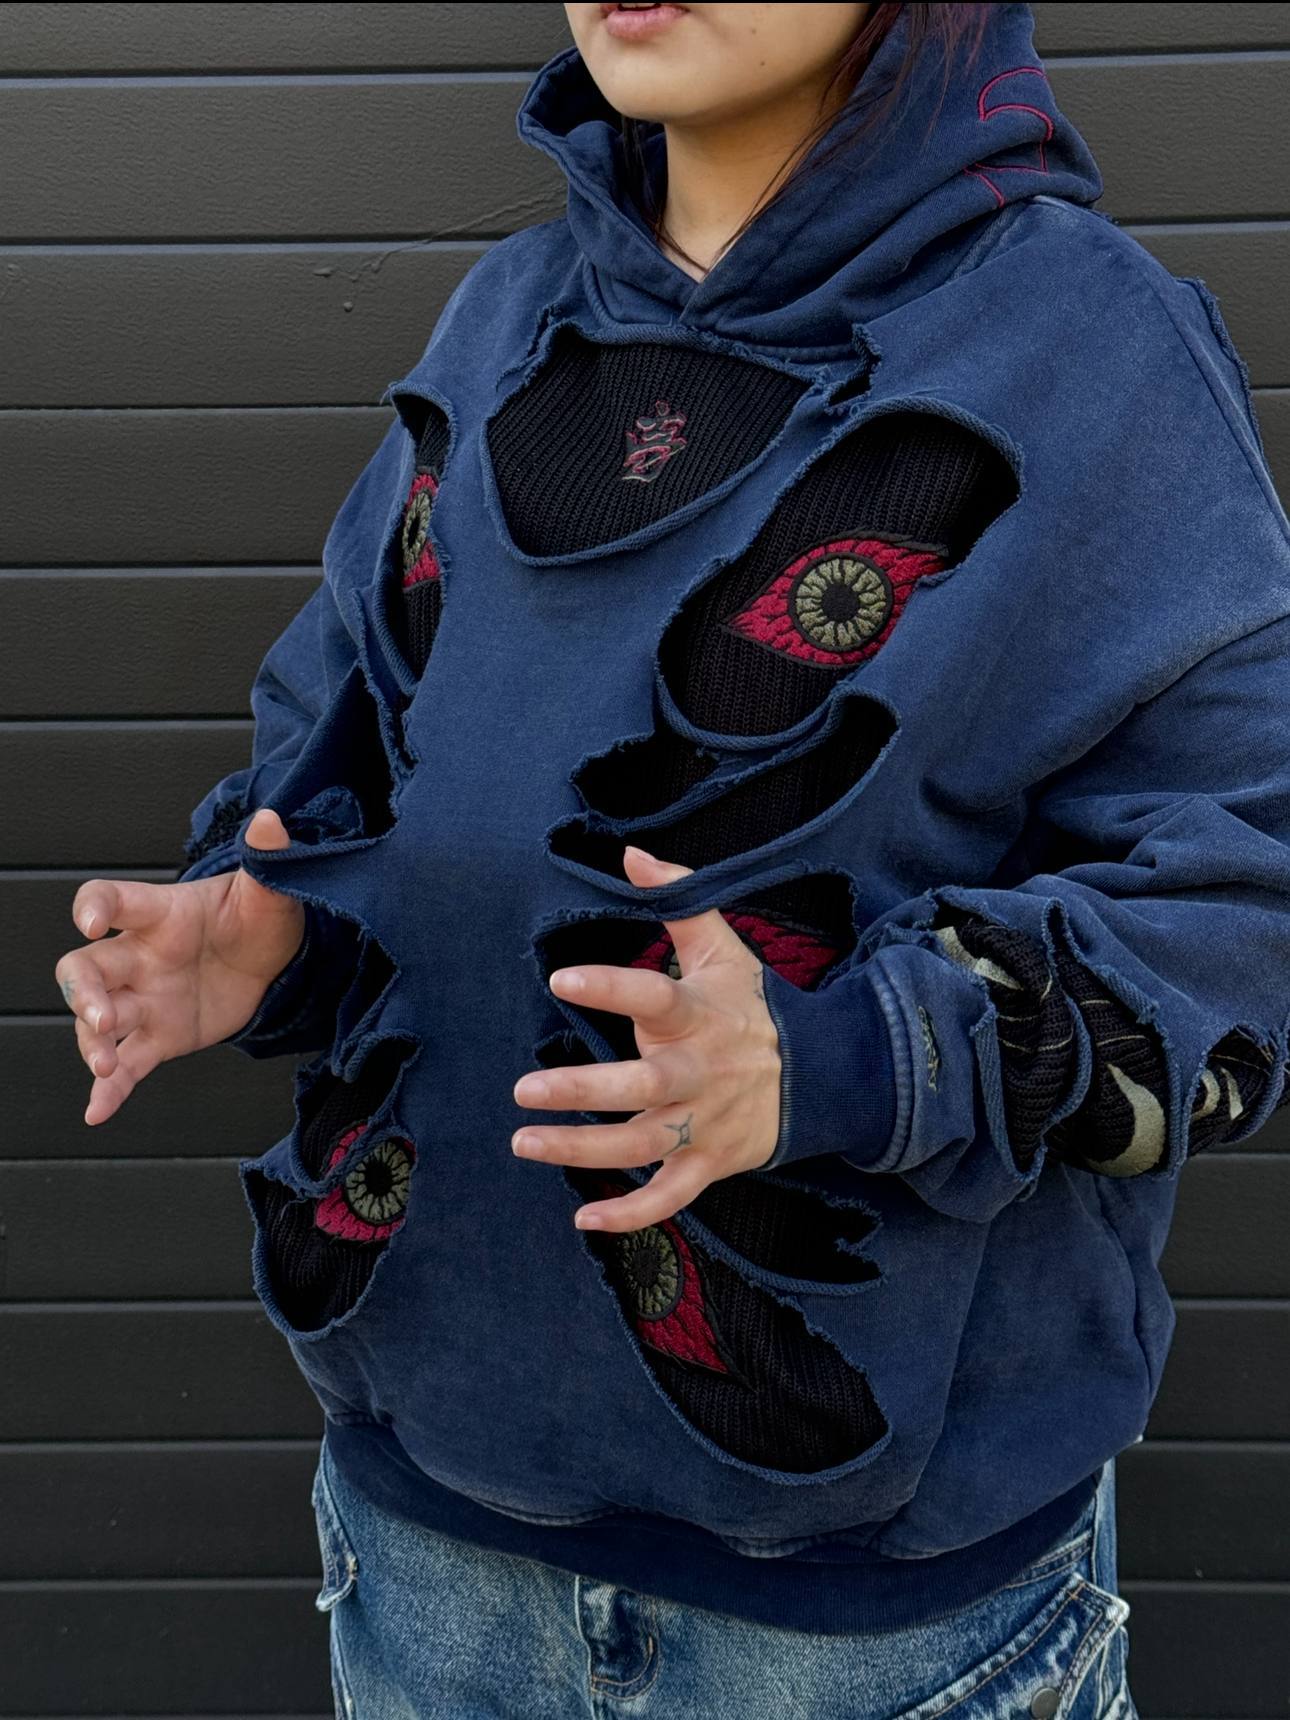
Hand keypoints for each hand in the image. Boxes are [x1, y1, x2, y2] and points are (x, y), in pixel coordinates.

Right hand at [53, 807, 306, 1125]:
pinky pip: (125, 1063)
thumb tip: (275, 821)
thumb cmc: (258, 916)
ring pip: (96, 1020)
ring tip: (104, 1065)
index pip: (112, 900)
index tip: (90, 920)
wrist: (275, 960)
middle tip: (100, 1014)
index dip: (94, 906)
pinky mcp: (157, 1037)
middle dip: (83, 992)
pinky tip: (97, 1111)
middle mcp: (138, 956)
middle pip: (85, 968)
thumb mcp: (270, 891)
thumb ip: (269, 859)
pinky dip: (109, 1088)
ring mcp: (143, 999)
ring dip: (91, 1041)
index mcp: (159, 914)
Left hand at [512, 845, 781, 1231]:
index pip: (654, 996)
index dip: (611, 986)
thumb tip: (631, 855)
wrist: (824, 1075)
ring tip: (524, 1141)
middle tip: (523, 1089)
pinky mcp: (710, 1162)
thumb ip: (680, 900)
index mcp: (700, 1015)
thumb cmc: (754, 1007)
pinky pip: (671, 1197)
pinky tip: (585, 1217)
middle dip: (585, 1091)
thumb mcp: (725, 948)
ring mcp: (706, 1123)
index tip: (561, 977)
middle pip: (644, 1088)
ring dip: (584, 1151)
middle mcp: (701, 1073)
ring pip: (644, 1145)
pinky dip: (632, 1214)